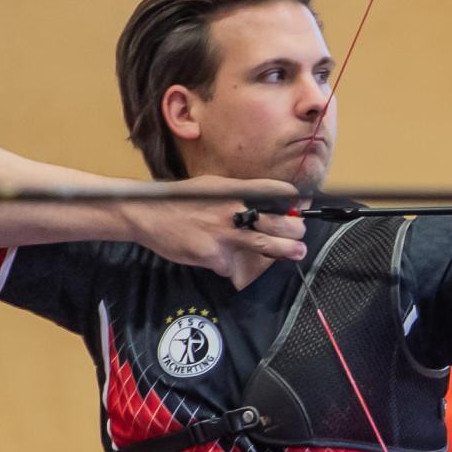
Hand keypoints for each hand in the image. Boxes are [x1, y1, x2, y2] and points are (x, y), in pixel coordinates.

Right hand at [131, 179, 308, 286]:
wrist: (148, 214)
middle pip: (276, 220)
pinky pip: (230, 264)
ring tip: (299, 251)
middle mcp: (233, 210)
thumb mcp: (213, 186)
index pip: (273, 191)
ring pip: (264, 243)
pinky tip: (217, 257)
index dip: (292, 199)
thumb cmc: (182, 199)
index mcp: (233, 189)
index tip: (303, 204)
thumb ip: (238, 193)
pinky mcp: (214, 256)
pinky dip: (228, 264)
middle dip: (295, 228)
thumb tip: (266, 203)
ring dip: (285, 249)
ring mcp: (224, 234)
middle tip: (301, 232)